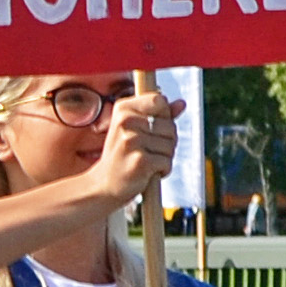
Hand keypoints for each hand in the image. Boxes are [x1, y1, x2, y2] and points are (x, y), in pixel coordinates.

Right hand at [89, 92, 182, 215]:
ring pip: (170, 146)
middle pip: (170, 126)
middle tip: (146, 151)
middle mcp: (126, 122)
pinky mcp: (140, 161)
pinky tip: (146, 173)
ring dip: (164, 158)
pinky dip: (162, 171)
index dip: (164, 116)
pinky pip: (167, 162)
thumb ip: (160, 115)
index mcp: (123, 109)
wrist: (103, 186)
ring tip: (145, 162)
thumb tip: (182, 103)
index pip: (159, 100)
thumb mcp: (136, 130)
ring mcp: (132, 141)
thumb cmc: (122, 156)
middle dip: (166, 142)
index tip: (151, 129)